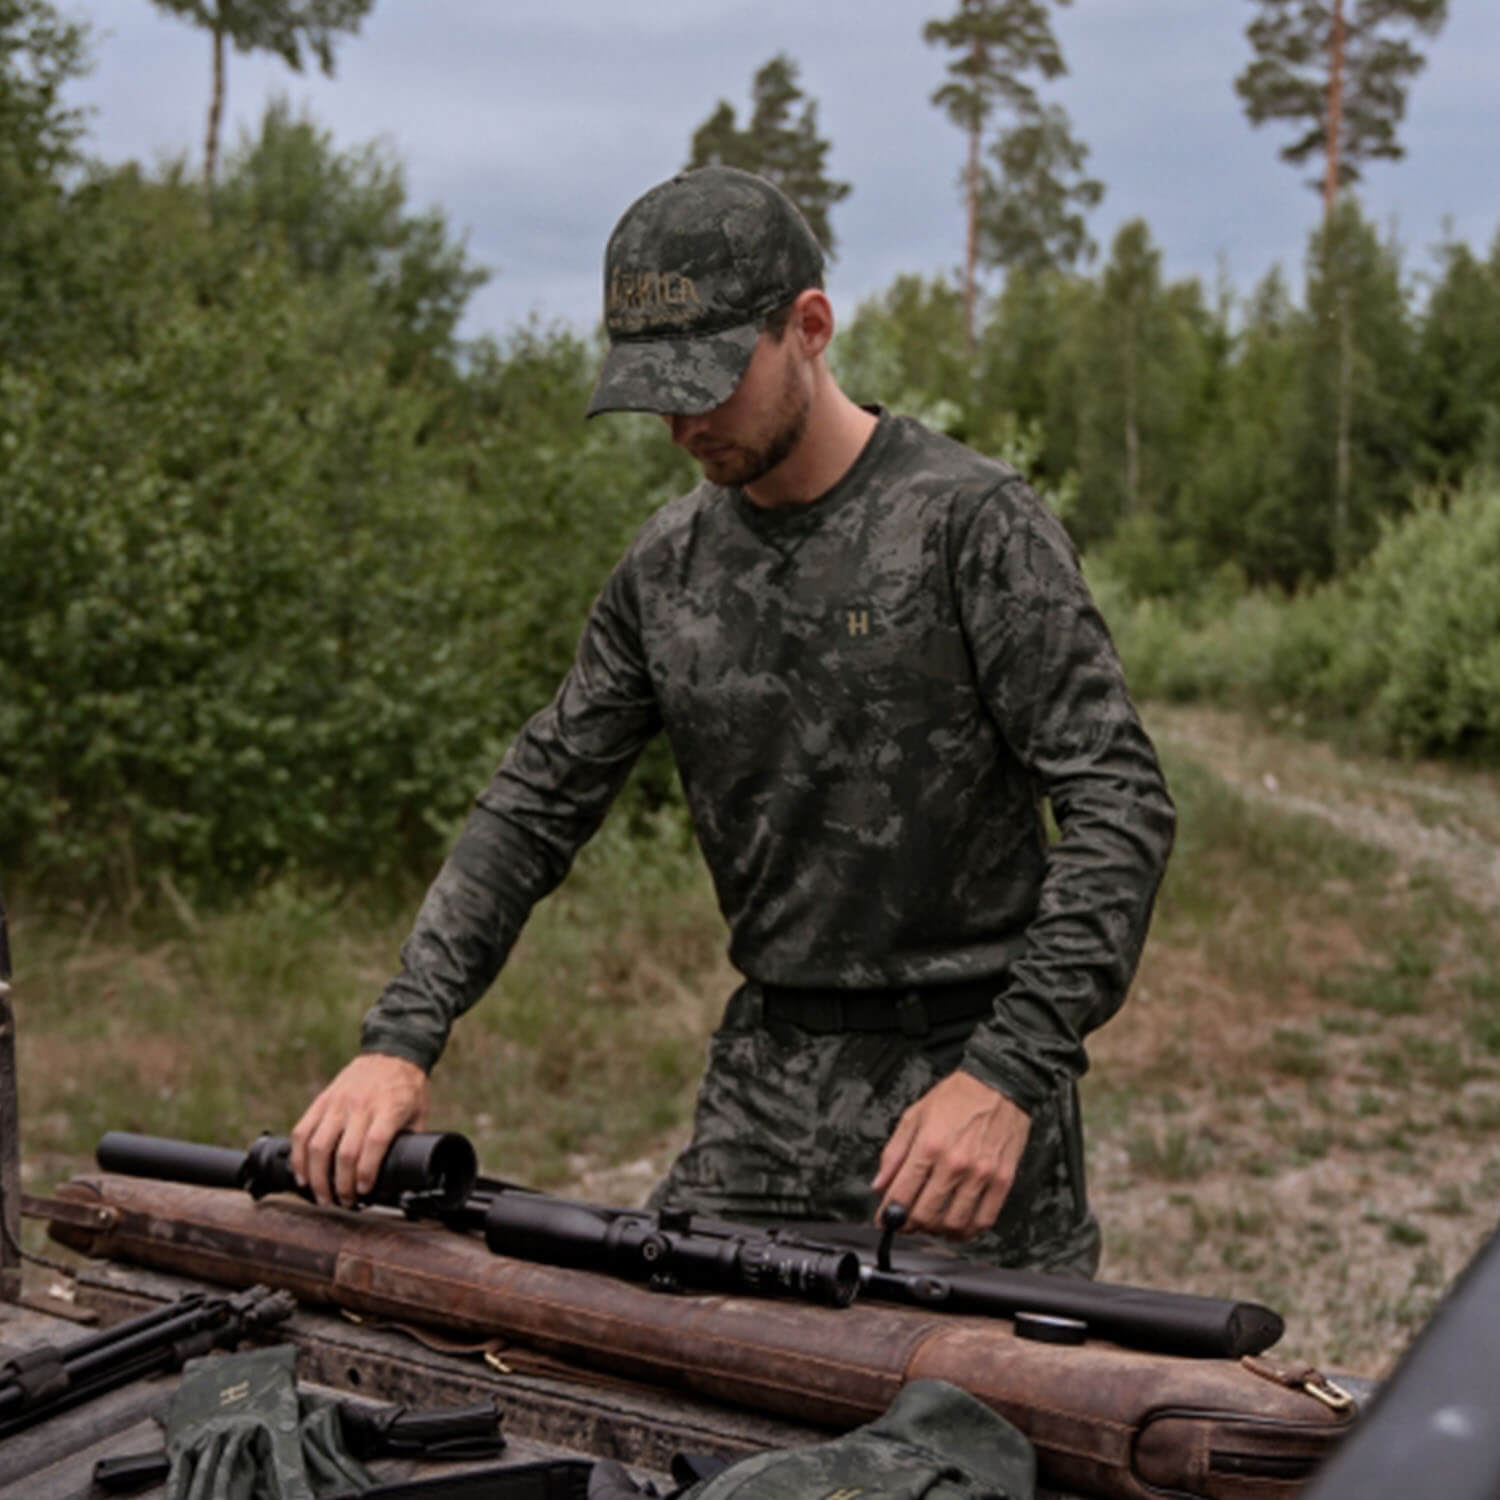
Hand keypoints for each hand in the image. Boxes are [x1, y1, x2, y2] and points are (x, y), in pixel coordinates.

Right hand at [290, 1053, 428, 1206]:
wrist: (391, 1052)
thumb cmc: (407, 1087)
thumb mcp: (419, 1113)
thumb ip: (410, 1141)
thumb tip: (409, 1174)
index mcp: (389, 1108)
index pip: (373, 1143)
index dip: (366, 1172)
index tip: (364, 1192)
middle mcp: (360, 1105)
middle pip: (344, 1151)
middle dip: (341, 1184)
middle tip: (344, 1202)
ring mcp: (337, 1102)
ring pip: (318, 1144)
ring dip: (316, 1177)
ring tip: (321, 1196)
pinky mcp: (322, 1100)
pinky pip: (302, 1131)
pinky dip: (298, 1157)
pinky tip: (302, 1175)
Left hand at [871, 1070, 1030, 1240]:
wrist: (999, 1083)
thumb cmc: (956, 1097)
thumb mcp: (914, 1116)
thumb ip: (894, 1153)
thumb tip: (879, 1185)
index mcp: (928, 1146)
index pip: (901, 1195)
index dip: (888, 1215)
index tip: (884, 1220)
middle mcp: (954, 1163)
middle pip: (925, 1215)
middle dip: (909, 1225)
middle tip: (906, 1223)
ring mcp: (981, 1174)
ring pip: (954, 1224)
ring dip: (937, 1232)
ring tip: (930, 1224)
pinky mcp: (1002, 1180)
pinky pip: (984, 1220)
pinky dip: (968, 1232)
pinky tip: (958, 1226)